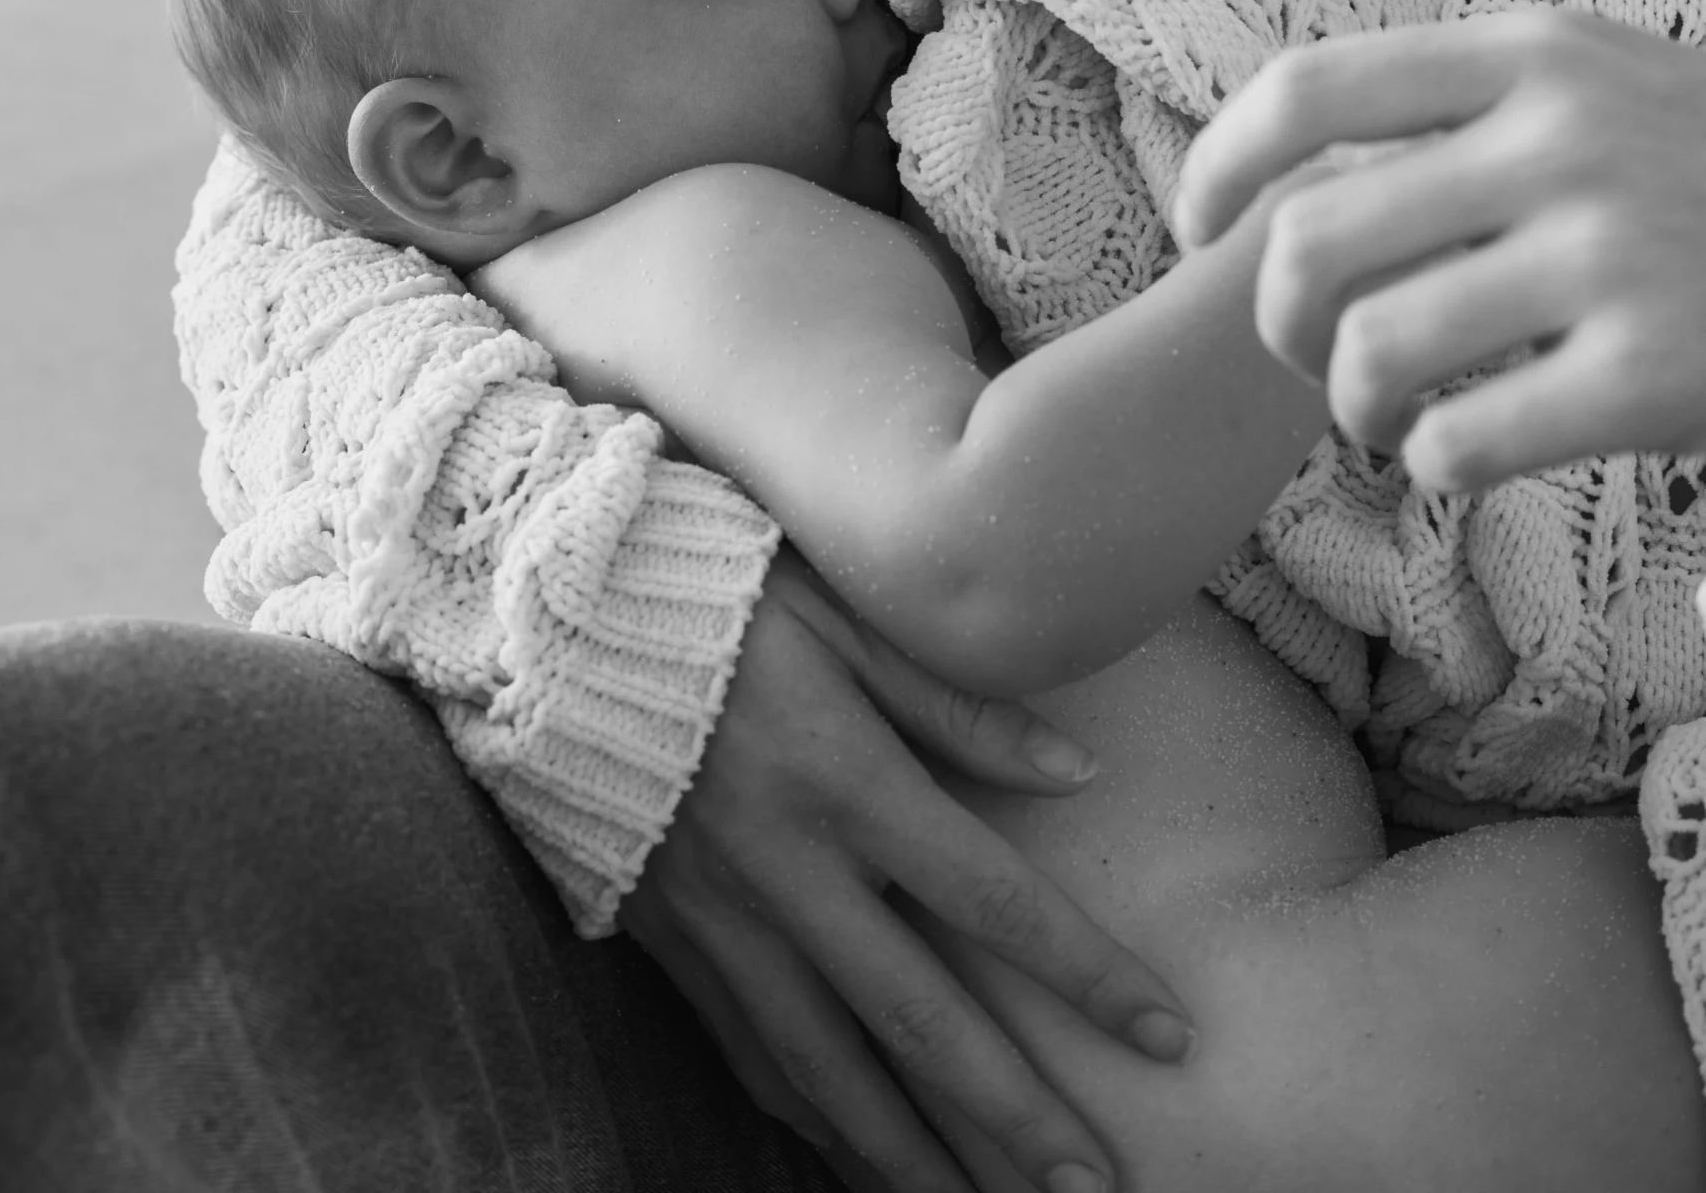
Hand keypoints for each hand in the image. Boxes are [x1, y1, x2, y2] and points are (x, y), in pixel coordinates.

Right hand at [624, 550, 1192, 1192]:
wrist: (555, 620)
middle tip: (1094, 1188)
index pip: (994, 902)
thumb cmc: (722, 592)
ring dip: (913, 1157)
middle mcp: (788, 872)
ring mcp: (721, 920)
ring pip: (830, 1071)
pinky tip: (858, 1156)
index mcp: (846, 781)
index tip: (1168, 1036)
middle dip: (1013, 1116)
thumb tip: (1078, 769)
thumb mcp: (844, 610)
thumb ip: (958, 700)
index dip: (1087, 976)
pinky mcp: (670, 939)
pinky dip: (812, 1119)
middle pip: (921, 1023)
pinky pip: (750, 1054)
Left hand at [1172, 10, 1705, 494]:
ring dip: (1353, 409)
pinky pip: (1461, 442)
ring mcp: (1611, 252)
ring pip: (1372, 352)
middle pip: (1312, 240)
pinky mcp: (1654, 371)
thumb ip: (1466, 104)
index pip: (1310, 88)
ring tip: (1391, 419)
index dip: (1221, 167)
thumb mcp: (1600, 84)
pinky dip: (1435, 466)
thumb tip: (1287, 162)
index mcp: (1532, 55)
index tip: (1195, 230)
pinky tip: (1468, 458)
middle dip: (1280, 324)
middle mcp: (1561, 138)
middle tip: (1317, 359)